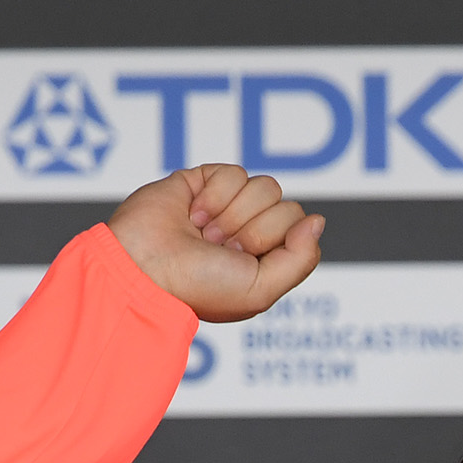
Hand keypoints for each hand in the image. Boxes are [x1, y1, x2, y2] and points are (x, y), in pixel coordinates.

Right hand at [108, 164, 324, 322]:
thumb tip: (318, 220)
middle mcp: (249, 233)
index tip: (242, 260)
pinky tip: (192, 215)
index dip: (274, 241)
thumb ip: (300, 259)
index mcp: (265, 261)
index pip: (299, 229)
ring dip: (232, 214)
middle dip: (252, 230)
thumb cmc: (198, 287)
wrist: (145, 268)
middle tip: (218, 248)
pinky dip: (215, 195)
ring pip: (265, 187)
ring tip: (203, 234)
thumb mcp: (261, 289)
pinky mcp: (204, 182)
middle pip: (285, 206)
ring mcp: (227, 206)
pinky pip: (235, 173)